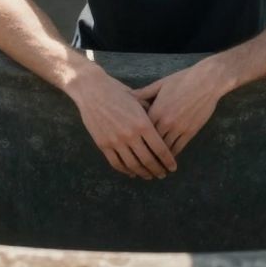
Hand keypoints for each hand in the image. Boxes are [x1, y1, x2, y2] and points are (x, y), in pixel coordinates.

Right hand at [65, 64, 176, 179]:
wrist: (92, 90)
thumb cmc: (118, 92)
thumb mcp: (139, 101)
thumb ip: (151, 115)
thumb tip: (163, 126)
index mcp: (142, 123)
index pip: (160, 149)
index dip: (168, 160)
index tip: (173, 167)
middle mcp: (130, 135)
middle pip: (148, 160)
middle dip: (158, 170)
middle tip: (163, 174)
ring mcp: (115, 141)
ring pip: (133, 165)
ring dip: (143, 173)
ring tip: (149, 176)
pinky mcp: (103, 144)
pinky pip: (116, 163)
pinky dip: (126, 171)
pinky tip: (132, 173)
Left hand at [133, 58, 233, 156]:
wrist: (206, 82)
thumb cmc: (182, 80)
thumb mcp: (160, 85)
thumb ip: (143, 93)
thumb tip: (127, 95)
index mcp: (155, 110)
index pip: (141, 131)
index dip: (135, 140)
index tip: (129, 147)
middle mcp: (165, 122)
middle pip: (151, 144)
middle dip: (145, 154)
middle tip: (139, 163)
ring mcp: (178, 128)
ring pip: (165, 149)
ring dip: (158, 159)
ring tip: (153, 167)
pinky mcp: (190, 131)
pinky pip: (179, 147)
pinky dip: (172, 155)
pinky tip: (167, 160)